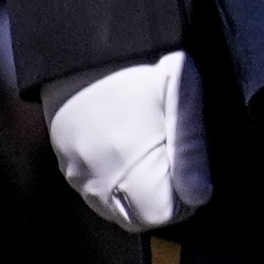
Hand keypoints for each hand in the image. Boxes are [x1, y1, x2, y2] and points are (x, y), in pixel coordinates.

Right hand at [47, 56, 213, 232]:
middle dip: (162, 202)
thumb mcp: (180, 96)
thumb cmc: (141, 66)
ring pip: (113, 209)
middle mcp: (96, 174)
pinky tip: (129, 156)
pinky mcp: (64, 161)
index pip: (162, 215)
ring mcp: (76, 170)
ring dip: (138, 196)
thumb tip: (199, 196)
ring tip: (153, 159)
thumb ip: (190, 150)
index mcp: (127, 161)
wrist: (84, 45)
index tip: (194, 176)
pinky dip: (115, 185)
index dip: (185, 200)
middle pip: (137, 218)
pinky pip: (93, 192)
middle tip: (177, 168)